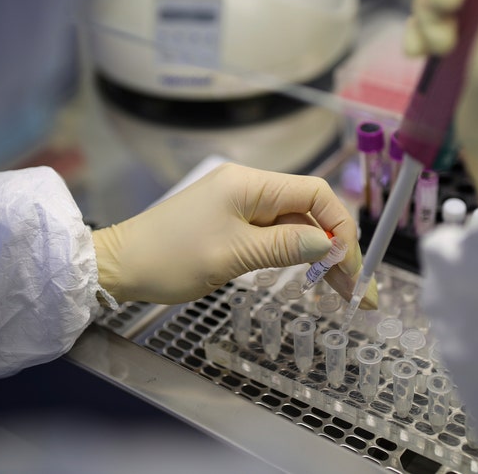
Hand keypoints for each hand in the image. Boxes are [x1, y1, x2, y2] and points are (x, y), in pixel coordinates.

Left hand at [91, 163, 377, 306]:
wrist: (118, 266)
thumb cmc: (169, 258)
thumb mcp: (231, 256)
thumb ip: (284, 248)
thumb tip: (329, 245)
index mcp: (249, 184)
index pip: (314, 193)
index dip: (340, 226)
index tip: (350, 264)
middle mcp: (249, 188)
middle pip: (309, 212)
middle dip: (338, 248)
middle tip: (359, 291)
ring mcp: (240, 206)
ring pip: (296, 228)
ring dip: (321, 257)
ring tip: (345, 294)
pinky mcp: (232, 224)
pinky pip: (276, 236)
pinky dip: (297, 257)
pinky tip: (315, 279)